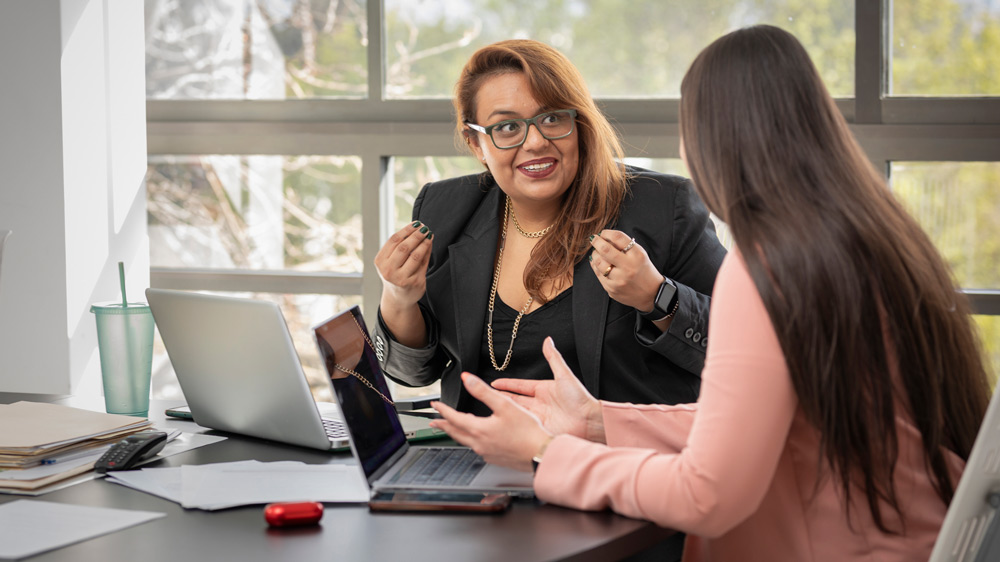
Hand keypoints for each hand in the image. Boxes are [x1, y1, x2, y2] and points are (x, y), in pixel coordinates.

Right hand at [375, 221, 433, 309]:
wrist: (398, 298)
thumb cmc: (395, 274)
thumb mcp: (391, 261)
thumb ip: (401, 246)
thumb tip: (418, 228)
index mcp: (380, 262)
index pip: (394, 241)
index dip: (406, 230)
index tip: (416, 223)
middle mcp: (389, 271)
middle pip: (404, 247)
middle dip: (416, 235)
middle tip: (424, 228)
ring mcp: (402, 278)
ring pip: (415, 255)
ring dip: (424, 243)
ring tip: (429, 234)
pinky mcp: (415, 283)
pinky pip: (423, 264)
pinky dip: (428, 252)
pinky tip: (430, 244)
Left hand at [430, 373, 552, 471]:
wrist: (541, 454)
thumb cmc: (527, 432)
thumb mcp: (504, 405)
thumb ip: (483, 391)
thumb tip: (467, 379)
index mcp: (478, 430)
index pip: (453, 418)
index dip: (443, 410)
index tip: (435, 404)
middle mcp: (479, 444)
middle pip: (455, 432)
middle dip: (443, 425)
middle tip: (434, 421)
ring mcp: (486, 453)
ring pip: (465, 441)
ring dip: (456, 432)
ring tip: (453, 427)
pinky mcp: (495, 458)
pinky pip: (477, 448)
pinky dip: (471, 440)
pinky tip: (477, 438)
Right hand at [492, 337, 604, 442]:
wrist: (589, 421)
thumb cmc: (580, 399)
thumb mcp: (564, 375)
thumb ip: (553, 358)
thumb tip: (548, 340)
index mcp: (543, 389)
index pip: (519, 386)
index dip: (506, 384)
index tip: (493, 383)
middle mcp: (539, 403)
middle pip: (514, 400)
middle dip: (500, 398)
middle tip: (484, 395)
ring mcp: (538, 417)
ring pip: (516, 413)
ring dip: (503, 411)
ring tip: (488, 410)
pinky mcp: (539, 429)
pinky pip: (523, 426)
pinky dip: (512, 425)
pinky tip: (501, 425)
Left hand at [589, 230, 662, 311]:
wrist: (652, 294)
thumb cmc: (644, 270)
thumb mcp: (640, 254)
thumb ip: (625, 245)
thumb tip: (604, 237)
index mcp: (637, 255)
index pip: (618, 237)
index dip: (607, 233)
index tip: (603, 233)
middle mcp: (628, 267)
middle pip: (605, 249)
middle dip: (596, 241)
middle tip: (594, 239)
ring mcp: (619, 280)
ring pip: (598, 262)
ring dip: (595, 254)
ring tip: (596, 252)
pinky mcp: (612, 289)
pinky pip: (598, 274)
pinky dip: (595, 266)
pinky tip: (597, 263)